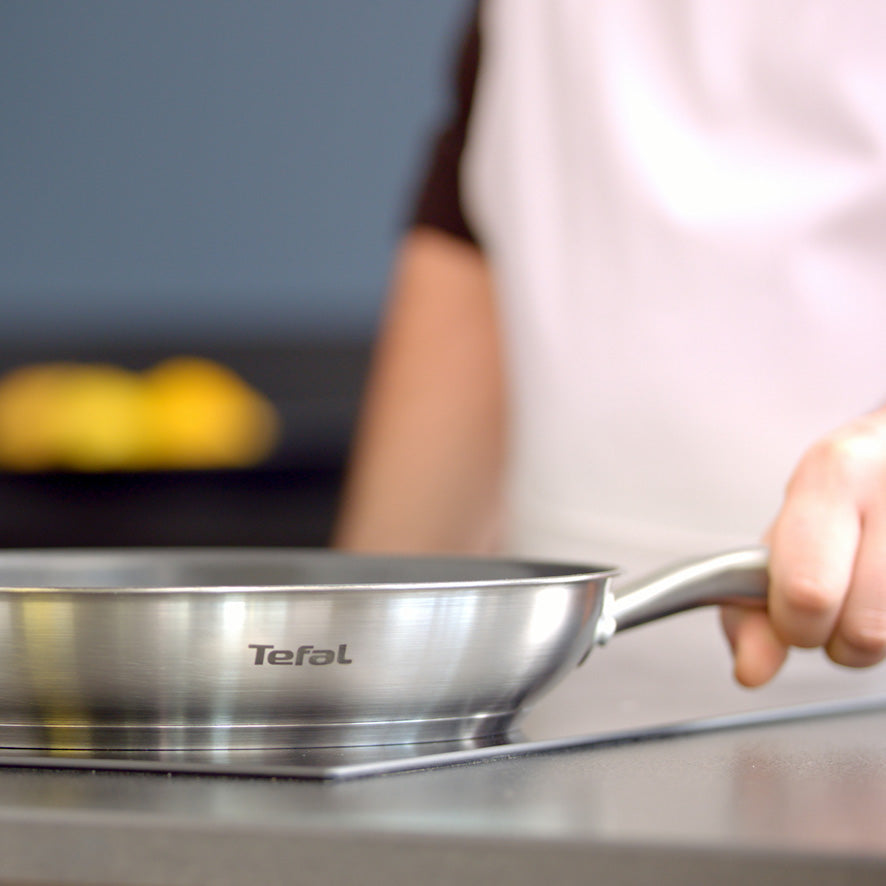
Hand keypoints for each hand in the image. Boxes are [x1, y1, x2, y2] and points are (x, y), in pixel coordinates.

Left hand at [722, 406, 885, 686]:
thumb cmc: (846, 492)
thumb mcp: (788, 530)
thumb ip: (753, 602)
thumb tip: (751, 670)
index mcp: (835, 477)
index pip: (807, 591)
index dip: (793, 624)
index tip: (790, 614)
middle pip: (865, 630)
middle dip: (837, 640)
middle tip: (833, 608)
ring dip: (873, 637)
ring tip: (868, 592)